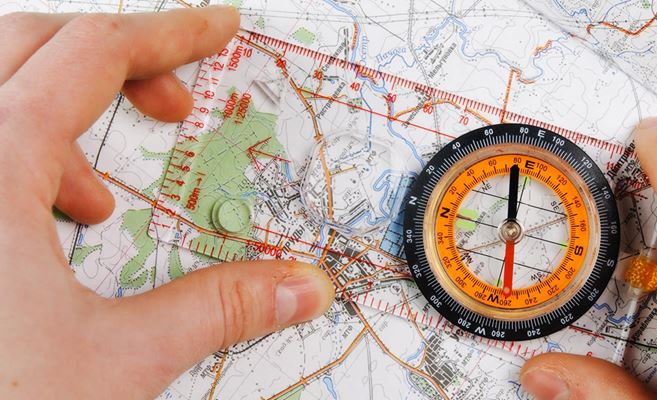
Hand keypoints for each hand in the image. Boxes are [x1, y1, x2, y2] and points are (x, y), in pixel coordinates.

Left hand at [0, 8, 332, 397]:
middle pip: (25, 43)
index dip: (171, 33)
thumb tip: (301, 286)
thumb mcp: (117, 362)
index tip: (220, 29)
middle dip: (110, 57)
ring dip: (50, 113)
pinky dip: (12, 164)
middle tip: (172, 99)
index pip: (94, 53)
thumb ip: (219, 309)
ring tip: (98, 195)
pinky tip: (42, 233)